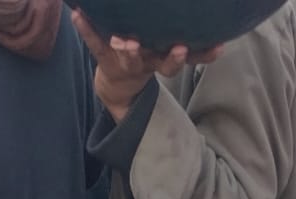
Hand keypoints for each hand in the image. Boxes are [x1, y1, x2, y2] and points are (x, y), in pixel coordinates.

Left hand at [73, 10, 221, 120]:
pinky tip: (78, 14)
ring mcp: (126, 61)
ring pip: (130, 57)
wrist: (117, 85)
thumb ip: (189, 48)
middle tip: (179, 49)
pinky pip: (95, 43)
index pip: (187, 60)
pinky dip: (86, 30)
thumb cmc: (145, 59)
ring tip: (125, 40)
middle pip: (161, 63)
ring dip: (129, 49)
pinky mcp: (104, 56)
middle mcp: (148, 63)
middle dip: (171, 58)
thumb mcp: (165, 55)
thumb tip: (217, 35)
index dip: (201, 56)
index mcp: (163, 60)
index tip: (216, 48)